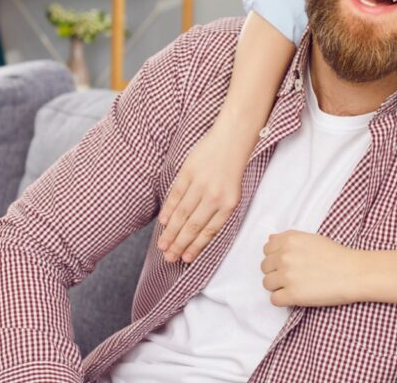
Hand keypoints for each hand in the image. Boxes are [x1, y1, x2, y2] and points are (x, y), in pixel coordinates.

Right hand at [157, 121, 252, 262]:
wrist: (233, 137)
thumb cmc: (233, 165)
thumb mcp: (232, 190)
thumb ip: (218, 209)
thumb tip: (198, 230)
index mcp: (229, 203)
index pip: (209, 231)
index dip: (196, 246)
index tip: (186, 258)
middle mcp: (215, 196)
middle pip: (193, 226)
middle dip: (180, 244)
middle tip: (169, 258)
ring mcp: (201, 184)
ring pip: (182, 214)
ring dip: (171, 231)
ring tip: (163, 245)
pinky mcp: (189, 172)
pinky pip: (176, 195)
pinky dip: (169, 210)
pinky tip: (164, 222)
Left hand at [261, 231, 360, 307]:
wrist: (353, 272)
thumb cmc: (336, 255)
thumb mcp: (312, 239)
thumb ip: (289, 239)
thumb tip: (270, 240)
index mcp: (289, 240)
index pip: (267, 250)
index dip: (275, 257)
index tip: (287, 262)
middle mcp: (285, 256)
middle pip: (265, 267)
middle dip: (276, 271)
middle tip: (293, 275)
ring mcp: (287, 276)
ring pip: (267, 284)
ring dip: (278, 286)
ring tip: (295, 285)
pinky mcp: (292, 295)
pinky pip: (274, 300)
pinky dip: (283, 300)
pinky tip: (296, 295)